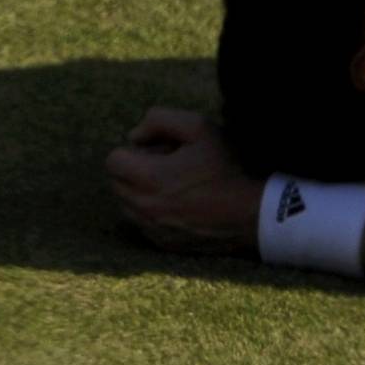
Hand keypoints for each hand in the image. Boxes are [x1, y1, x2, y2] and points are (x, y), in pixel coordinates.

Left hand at [106, 107, 263, 256]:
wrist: (252, 214)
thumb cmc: (226, 167)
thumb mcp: (198, 127)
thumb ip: (158, 120)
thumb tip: (134, 136)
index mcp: (149, 178)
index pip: (112, 160)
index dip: (134, 149)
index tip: (158, 150)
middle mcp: (144, 207)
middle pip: (116, 182)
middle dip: (134, 169)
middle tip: (167, 164)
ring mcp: (152, 229)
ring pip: (126, 204)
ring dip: (140, 191)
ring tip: (173, 184)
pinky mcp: (162, 244)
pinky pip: (141, 223)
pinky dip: (151, 211)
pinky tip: (180, 203)